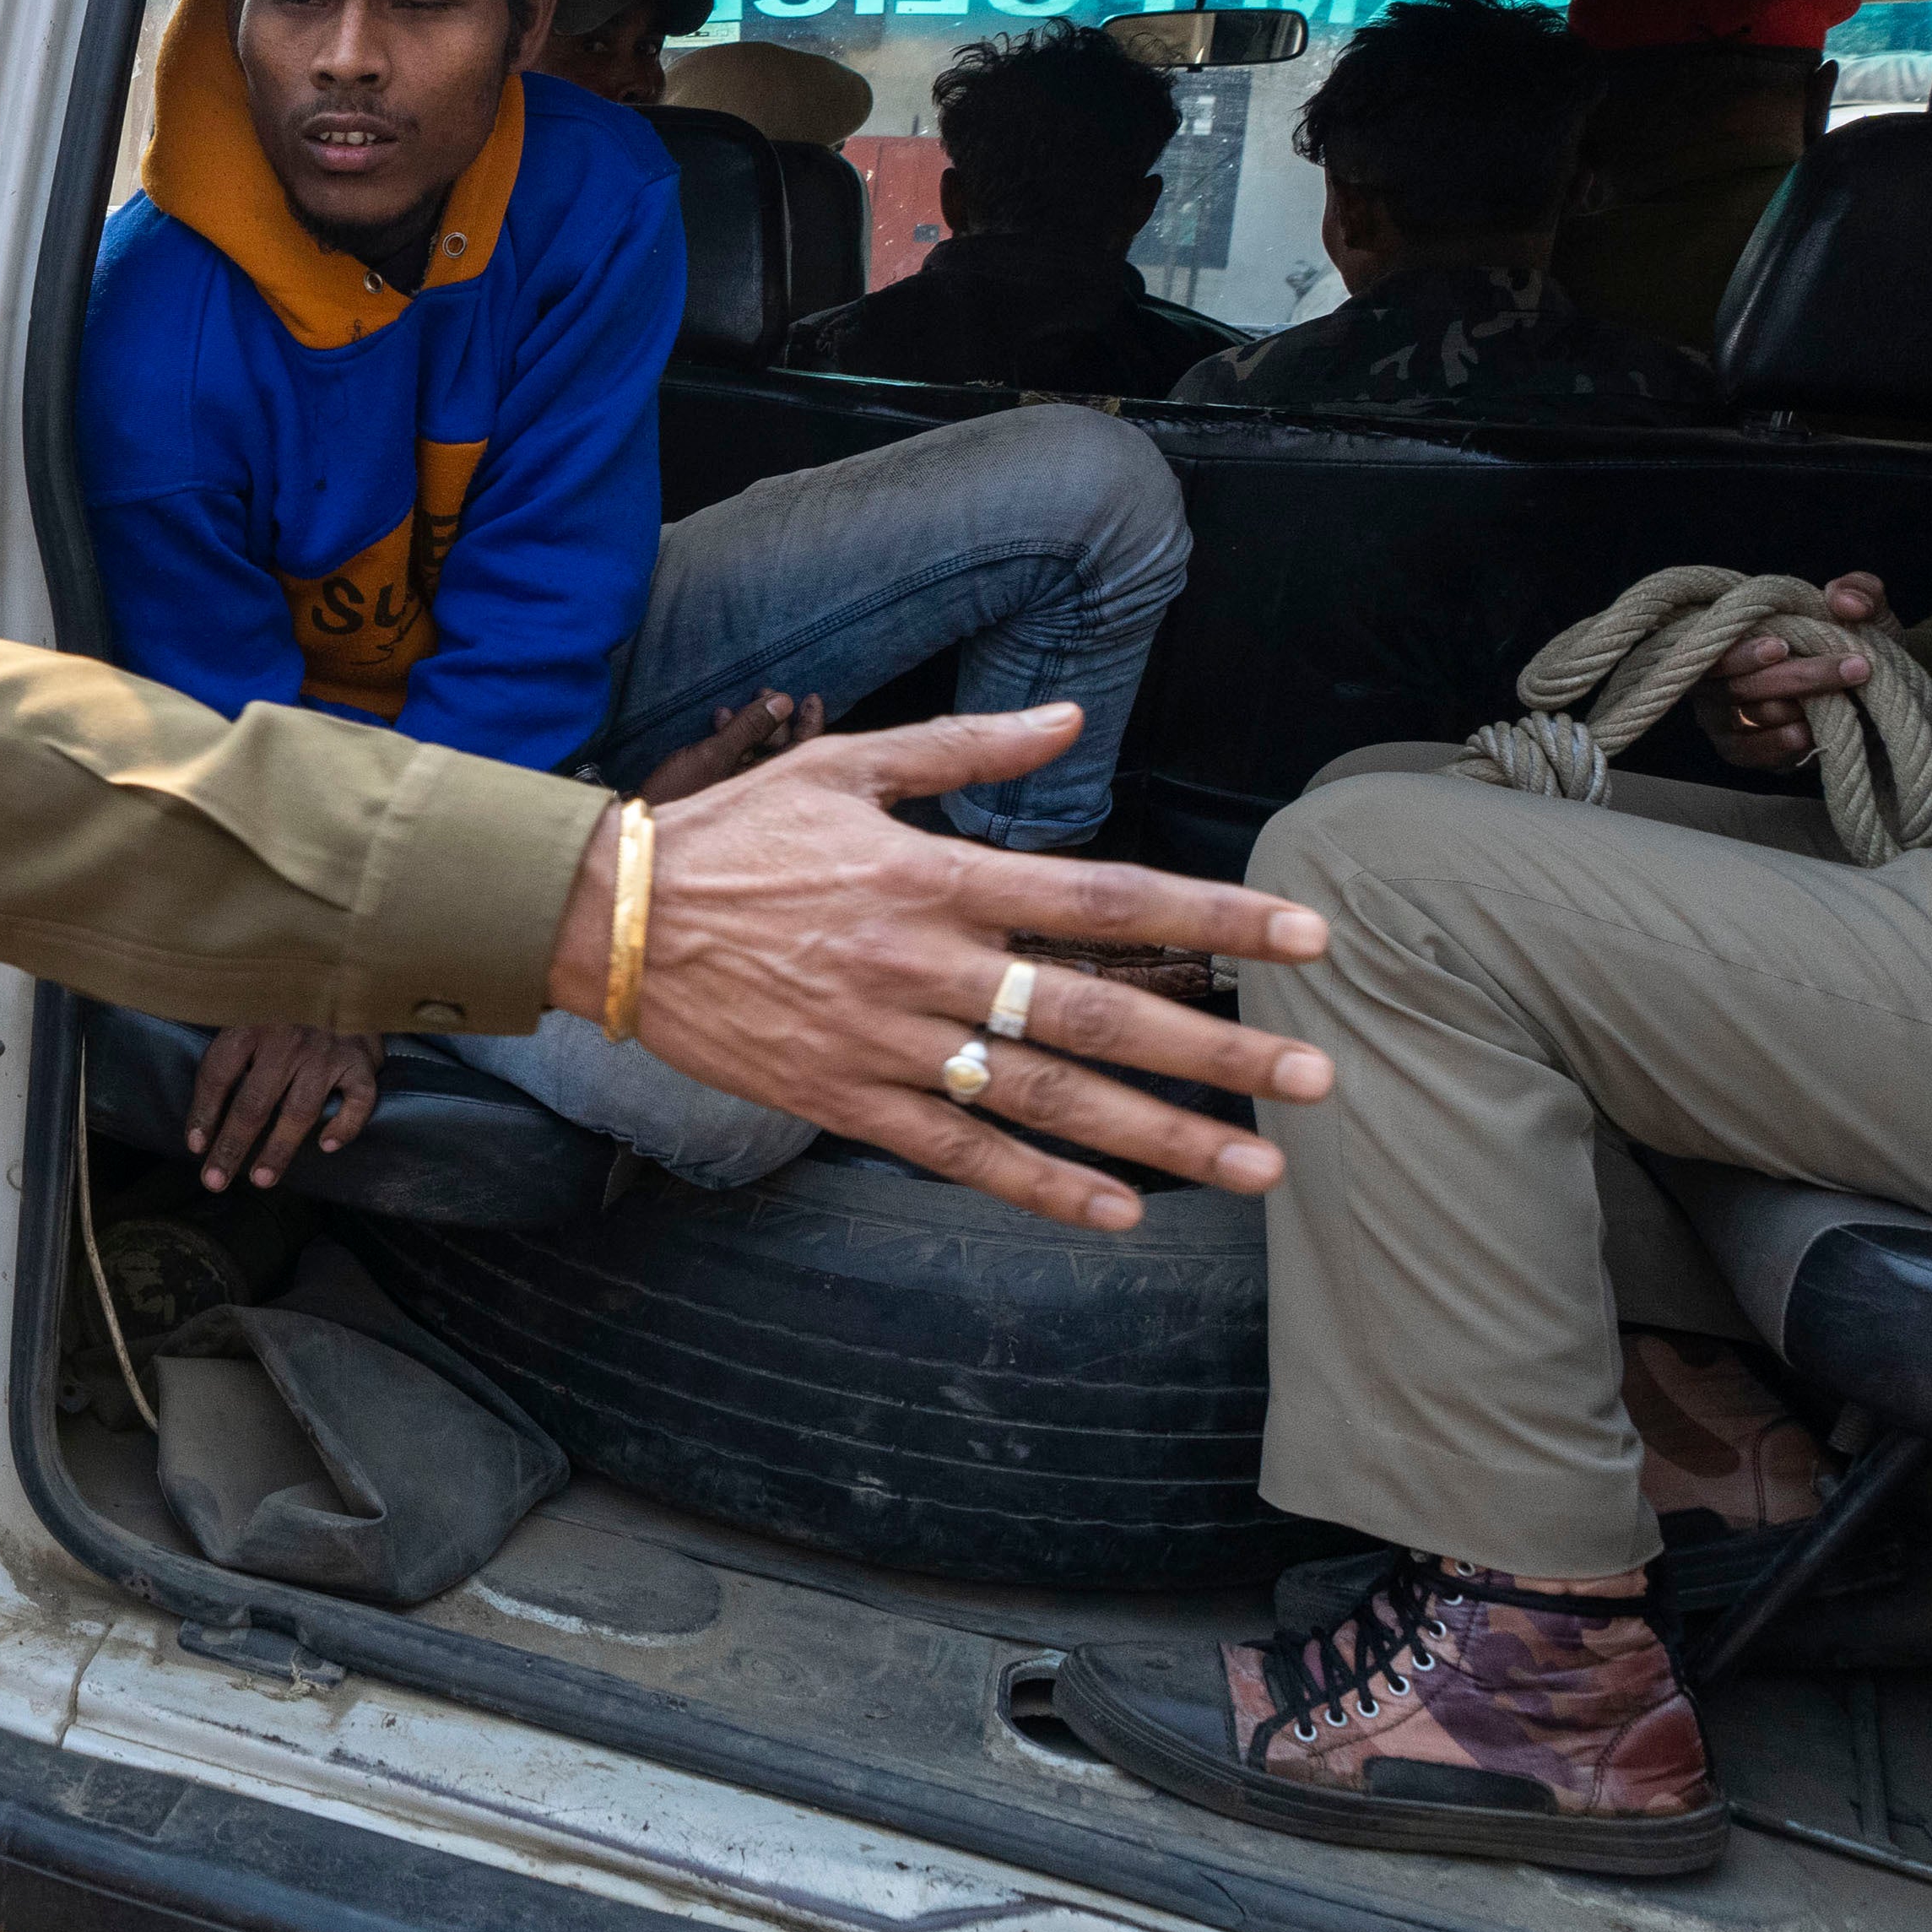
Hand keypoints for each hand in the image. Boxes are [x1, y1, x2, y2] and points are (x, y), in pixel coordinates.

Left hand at [187, 1023, 380, 1190]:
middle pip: (254, 1103)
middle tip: (214, 1181)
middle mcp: (287, 1038)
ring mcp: (325, 1051)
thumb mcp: (252, 1013)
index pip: (218, 1074)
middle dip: (232, 1147)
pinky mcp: (360, 1061)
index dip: (203, 1113)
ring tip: (261, 1179)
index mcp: (251, 1023)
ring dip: (278, 1149)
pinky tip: (327, 1146)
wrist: (346, 977)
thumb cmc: (289, 1006)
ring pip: (299, 1111)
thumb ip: (230, 1054)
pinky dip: (345, 1126)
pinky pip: (356, 1101)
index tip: (195, 1147)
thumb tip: (203, 1116)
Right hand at [550, 707, 1332, 1232]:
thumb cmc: (732, 834)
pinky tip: (1120, 1212)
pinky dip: (1041, 1186)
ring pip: (1047, 1095)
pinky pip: (960, 1151)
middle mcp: (927, 962)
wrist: (611, 920)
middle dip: (1219, 1048)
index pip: (1106, 896)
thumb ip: (965, 748)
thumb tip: (1073, 719)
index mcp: (936, 872)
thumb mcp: (844, 764)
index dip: (1213, 918)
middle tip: (1320, 1079)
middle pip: (1099, 1009)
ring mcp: (889, 1041)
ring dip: (1160, 1137)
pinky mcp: (845, 1099)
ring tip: (1258, 1169)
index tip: (1306, 938)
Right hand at [640, 691, 821, 807]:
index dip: (810, 724)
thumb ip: (749, 728)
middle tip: (762, 690)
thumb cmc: (678, 796)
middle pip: (780, 751)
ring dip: (749, 725)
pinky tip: (718, 720)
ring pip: (756, 753)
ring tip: (734, 704)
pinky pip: (736, 759)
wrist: (640, 830)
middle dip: (774, 718)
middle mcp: (759, 794)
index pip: (803, 754)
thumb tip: (785, 700)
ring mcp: (738, 793)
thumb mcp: (714, 755)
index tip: (811, 697)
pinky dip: (731, 738)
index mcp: (768, 789)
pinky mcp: (717, 790)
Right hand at [1698, 571, 1884, 770]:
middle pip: (1740, 686)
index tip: (1782, 647)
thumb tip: (1844, 601)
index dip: (1744, 652)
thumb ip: (1858, 591)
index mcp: (1729, 636)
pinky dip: (1782, 743)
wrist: (1858, 692)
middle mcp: (1714, 678)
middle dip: (1799, 678)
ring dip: (1798, 709)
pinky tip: (1811, 732)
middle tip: (1853, 669)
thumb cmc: (1845, 643)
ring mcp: (1721, 717)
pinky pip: (1751, 751)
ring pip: (1752, 716)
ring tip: (1843, 701)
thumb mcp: (1861, 610)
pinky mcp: (1737, 749)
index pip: (1718, 647)